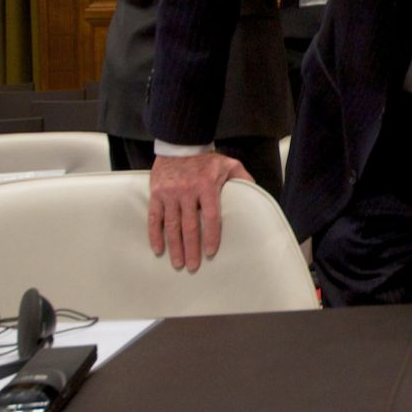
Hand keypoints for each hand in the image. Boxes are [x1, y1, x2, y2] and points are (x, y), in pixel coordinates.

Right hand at [147, 152, 250, 272]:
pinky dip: (155, 235)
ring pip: (172, 225)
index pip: (210, 216)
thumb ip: (243, 180)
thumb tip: (257, 196)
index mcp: (207, 186)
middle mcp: (187, 191)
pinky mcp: (156, 193)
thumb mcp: (229, 165)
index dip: (211, 236)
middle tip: (193, 267)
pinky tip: (159, 250)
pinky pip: (154, 218)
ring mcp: (169, 193)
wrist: (180, 144)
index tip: (211, 252)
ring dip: (174, 247)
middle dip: (191, 249)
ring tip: (178, 263)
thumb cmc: (207, 160)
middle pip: (190, 226)